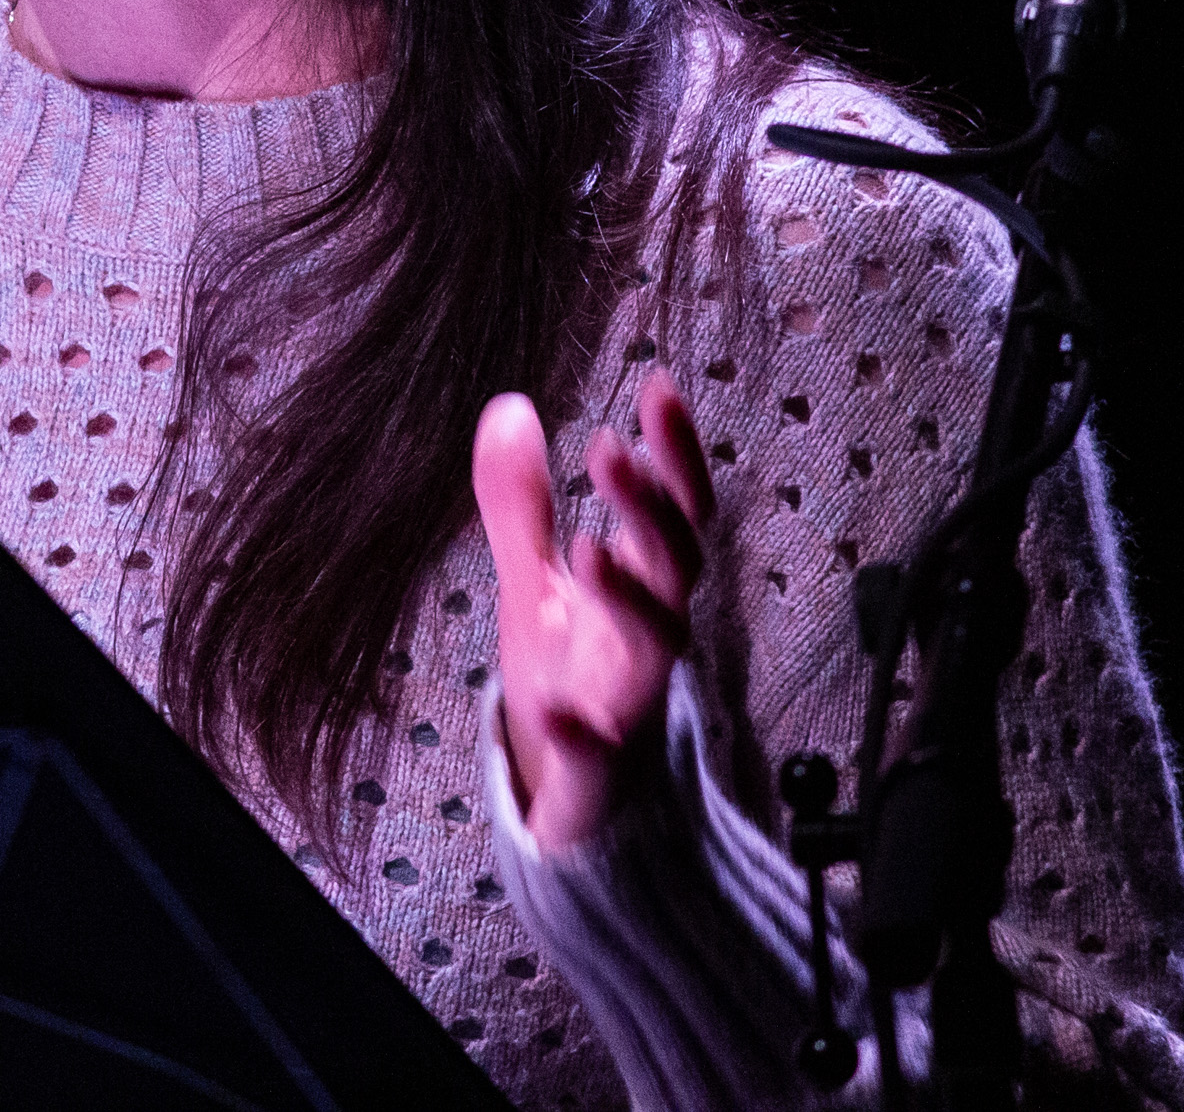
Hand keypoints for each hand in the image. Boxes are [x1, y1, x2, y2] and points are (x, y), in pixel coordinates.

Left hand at [470, 371, 711, 854]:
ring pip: (655, 650)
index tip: (660, 387)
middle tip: (612, 452)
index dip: (675, 454)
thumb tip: (508, 406)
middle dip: (651, 511)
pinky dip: (583, 737)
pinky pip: (597, 754)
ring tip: (591, 550)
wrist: (584, 797)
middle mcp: (651, 638)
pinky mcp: (597, 770)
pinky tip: (560, 716)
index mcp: (641, 587)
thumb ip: (522, 503)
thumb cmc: (572, 676)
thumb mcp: (536, 581)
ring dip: (630, 600)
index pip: (673, 511)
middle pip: (674, 567)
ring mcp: (630, 703)